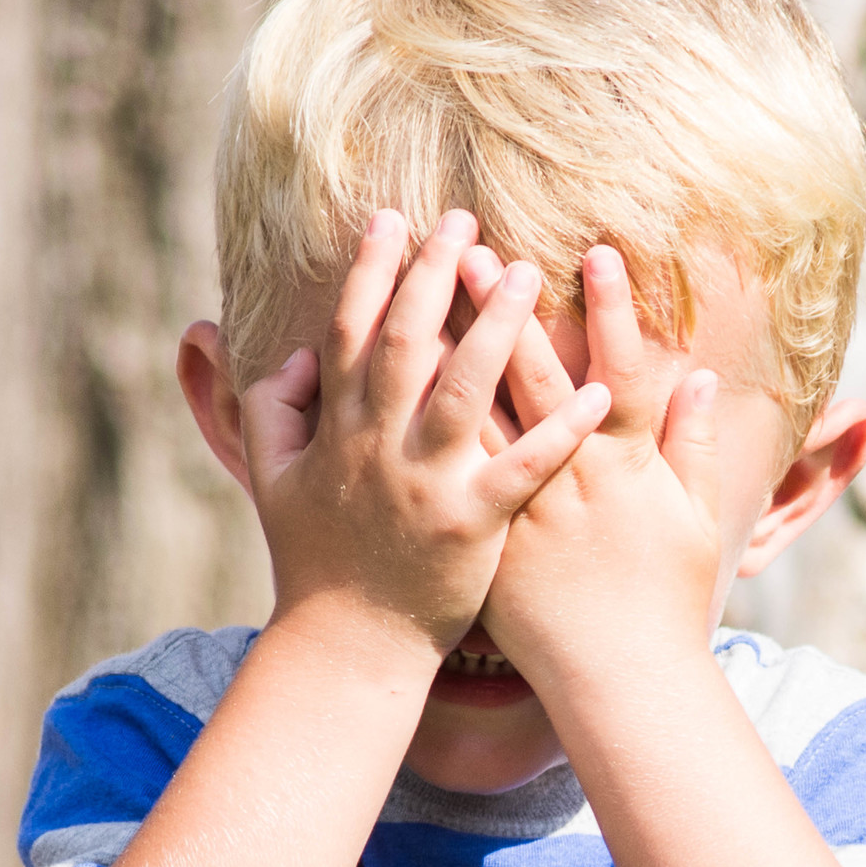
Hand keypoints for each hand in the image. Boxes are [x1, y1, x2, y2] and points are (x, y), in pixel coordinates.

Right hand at [239, 210, 604, 663]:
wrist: (346, 647)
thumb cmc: (315, 562)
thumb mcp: (272, 480)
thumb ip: (273, 411)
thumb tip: (299, 353)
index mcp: (337, 431)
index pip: (352, 331)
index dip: (371, 272)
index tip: (392, 219)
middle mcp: (378, 448)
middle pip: (408, 343)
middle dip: (434, 275)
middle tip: (464, 219)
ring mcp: (427, 485)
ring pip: (465, 390)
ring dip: (496, 327)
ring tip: (528, 274)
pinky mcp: (475, 526)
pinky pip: (524, 469)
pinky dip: (561, 432)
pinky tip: (594, 393)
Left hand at [463, 244, 729, 705]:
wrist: (619, 679)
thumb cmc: (663, 603)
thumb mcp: (696, 522)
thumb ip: (694, 447)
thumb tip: (703, 380)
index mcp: (622, 467)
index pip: (617, 370)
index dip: (608, 310)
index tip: (594, 252)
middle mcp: (564, 478)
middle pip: (525, 377)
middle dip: (499, 308)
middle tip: (471, 246)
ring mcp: (516, 507)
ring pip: (472, 414)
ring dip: (445, 352)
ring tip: (418, 299)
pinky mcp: (482, 537)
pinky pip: (445, 472)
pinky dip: (417, 430)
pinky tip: (393, 388)